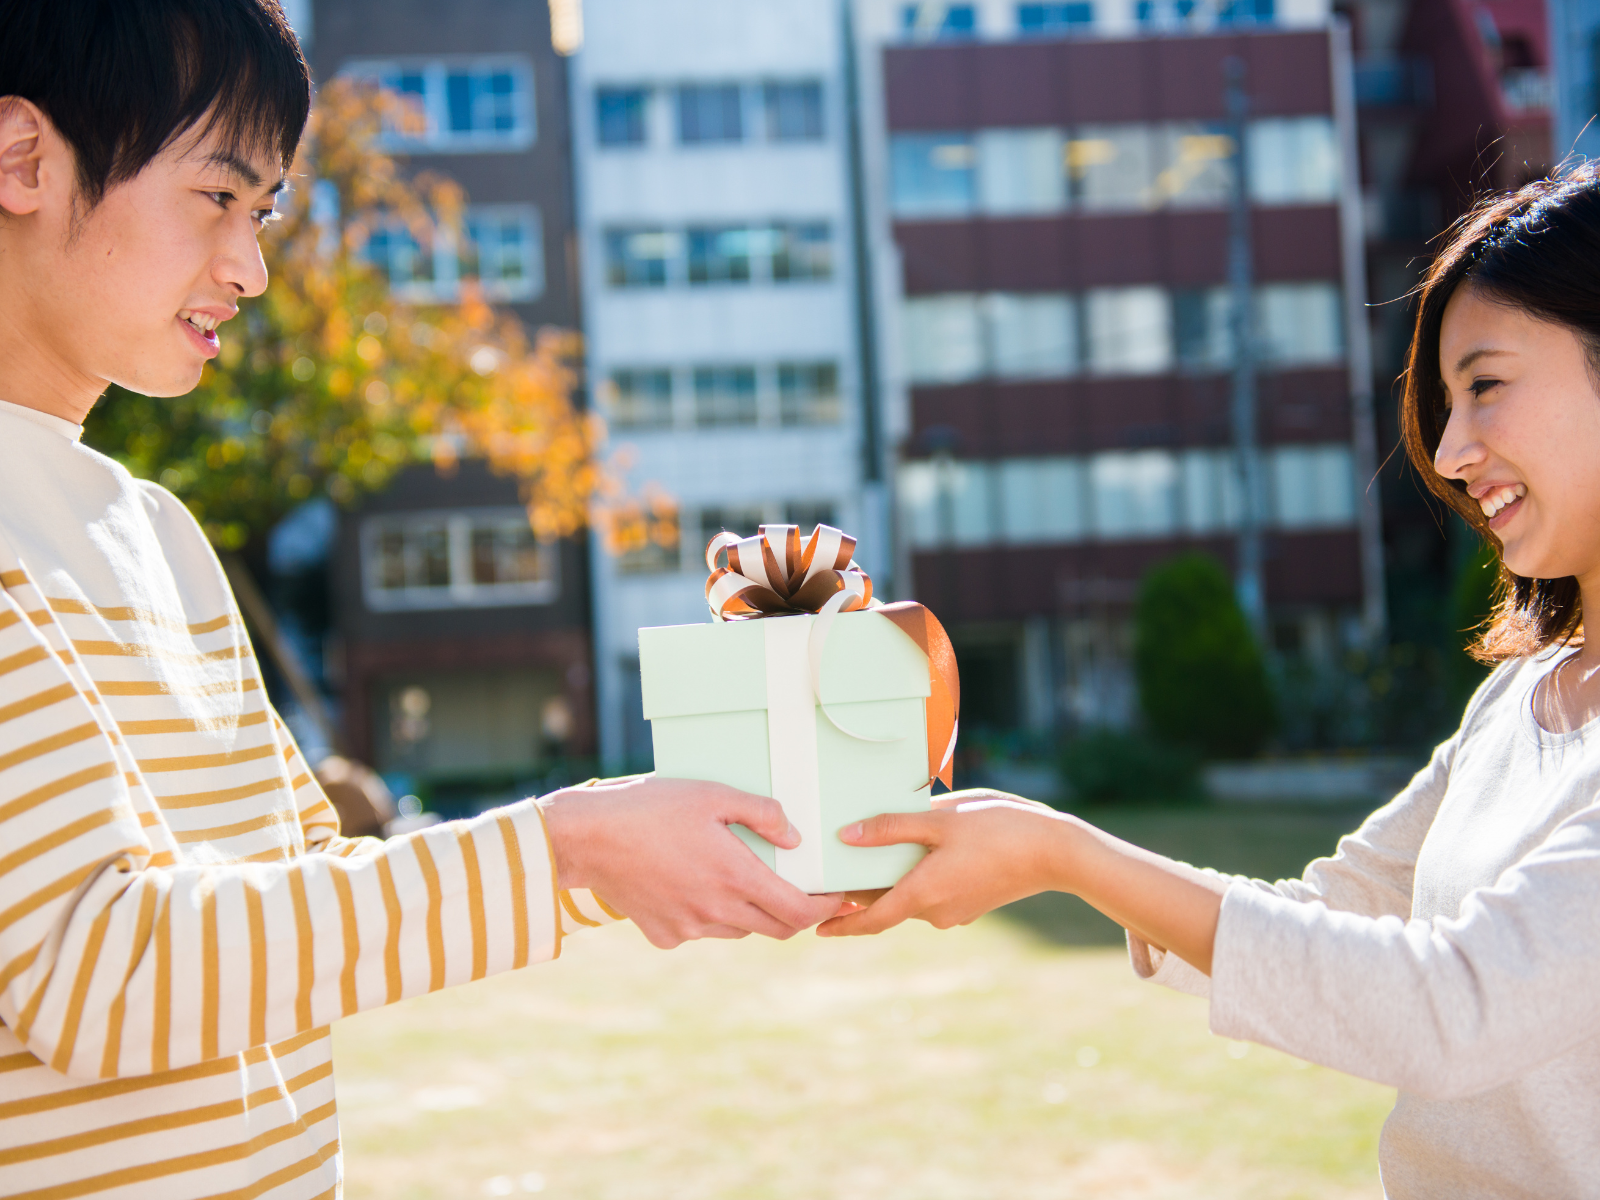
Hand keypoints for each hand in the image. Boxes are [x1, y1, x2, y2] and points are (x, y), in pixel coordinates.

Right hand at [539, 775, 844, 947]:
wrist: (587, 838)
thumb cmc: (650, 807)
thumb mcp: (712, 794)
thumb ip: (761, 814)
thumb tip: (795, 838)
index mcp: (735, 877)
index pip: (799, 912)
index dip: (824, 907)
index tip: (834, 896)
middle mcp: (716, 911)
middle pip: (775, 929)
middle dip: (795, 914)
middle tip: (797, 891)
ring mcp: (689, 928)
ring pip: (738, 930)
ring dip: (750, 912)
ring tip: (737, 878)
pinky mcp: (664, 935)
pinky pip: (700, 931)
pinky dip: (707, 915)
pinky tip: (691, 884)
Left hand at [817, 789, 1074, 936]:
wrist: (1057, 852)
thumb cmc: (1000, 829)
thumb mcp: (941, 819)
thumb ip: (892, 828)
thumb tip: (848, 837)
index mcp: (923, 894)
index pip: (871, 920)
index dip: (842, 926)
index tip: (816, 929)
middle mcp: (936, 912)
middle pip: (887, 905)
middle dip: (861, 894)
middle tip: (834, 875)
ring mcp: (957, 911)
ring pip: (911, 897)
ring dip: (891, 882)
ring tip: (873, 853)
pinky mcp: (973, 903)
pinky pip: (933, 894)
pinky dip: (916, 879)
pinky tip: (918, 852)